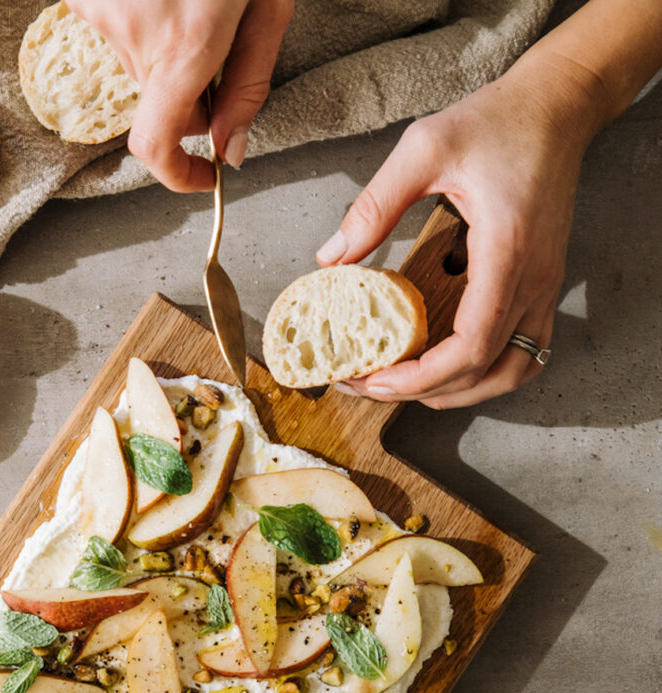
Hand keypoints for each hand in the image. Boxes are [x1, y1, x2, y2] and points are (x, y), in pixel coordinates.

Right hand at [68, 0, 292, 191]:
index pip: (154, 146)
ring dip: (166, 46)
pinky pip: (117, 23)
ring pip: (138, 60)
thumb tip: (231, 149)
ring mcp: (100, 8)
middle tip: (222, 45)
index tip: (198, 175)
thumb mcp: (268, 7)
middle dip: (190, 90)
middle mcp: (131, 35)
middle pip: (158, 99)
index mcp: (181, 49)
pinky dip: (142, 14)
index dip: (175, 174)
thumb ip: (250, 84)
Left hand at [316, 57, 599, 407]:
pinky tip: (450, 367)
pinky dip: (488, 374)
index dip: (420, 377)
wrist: (558, 105)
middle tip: (368, 384)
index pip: (470, 347)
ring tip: (405, 385)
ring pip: (510, 373)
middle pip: (484, 372)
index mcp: (506, 252)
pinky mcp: (543, 285)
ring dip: (458, 392)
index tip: (374, 379)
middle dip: (421, 391)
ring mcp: (543, 287)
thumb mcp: (425, 147)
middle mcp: (533, 281)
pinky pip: (524, 353)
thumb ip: (376, 204)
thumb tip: (331, 257)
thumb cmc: (499, 120)